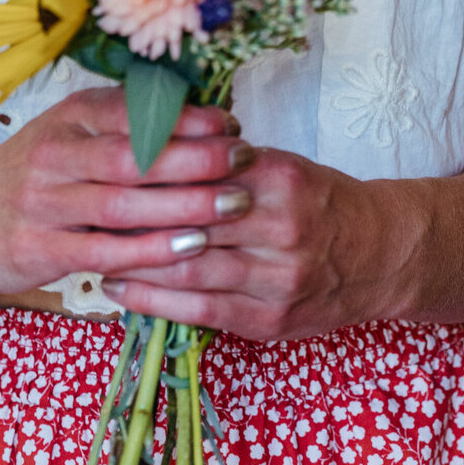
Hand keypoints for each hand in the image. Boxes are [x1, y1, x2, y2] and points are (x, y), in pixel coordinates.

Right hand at [0, 88, 258, 298]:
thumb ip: (119, 127)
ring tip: (232, 205)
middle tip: (245, 161)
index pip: (135, 112)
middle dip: (196, 158)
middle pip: (135, 156)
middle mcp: (56, 154)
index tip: (233, 124)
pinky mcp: (38, 248)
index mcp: (69, 119)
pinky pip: (104, 250)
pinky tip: (189, 250)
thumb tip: (199, 119)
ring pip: (123, 204)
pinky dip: (150, 251)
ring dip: (183, 206)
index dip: (187, 118)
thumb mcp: (67, 134)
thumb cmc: (29, 173)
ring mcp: (44, 203)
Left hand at [98, 144, 387, 339]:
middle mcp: (279, 228)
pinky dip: (155, 301)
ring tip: (91, 249)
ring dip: (134, 261)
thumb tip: (158, 143)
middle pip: (189, 220)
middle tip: (84, 207)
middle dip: (132, 216)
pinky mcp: (270, 321)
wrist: (379, 255)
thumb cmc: (320, 201)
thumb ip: (226, 161)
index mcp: (279, 178)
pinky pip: (200, 311)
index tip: (103, 166)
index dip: (148, 172)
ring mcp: (276, 280)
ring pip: (189, 270)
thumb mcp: (282, 165)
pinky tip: (120, 289)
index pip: (199, 173)